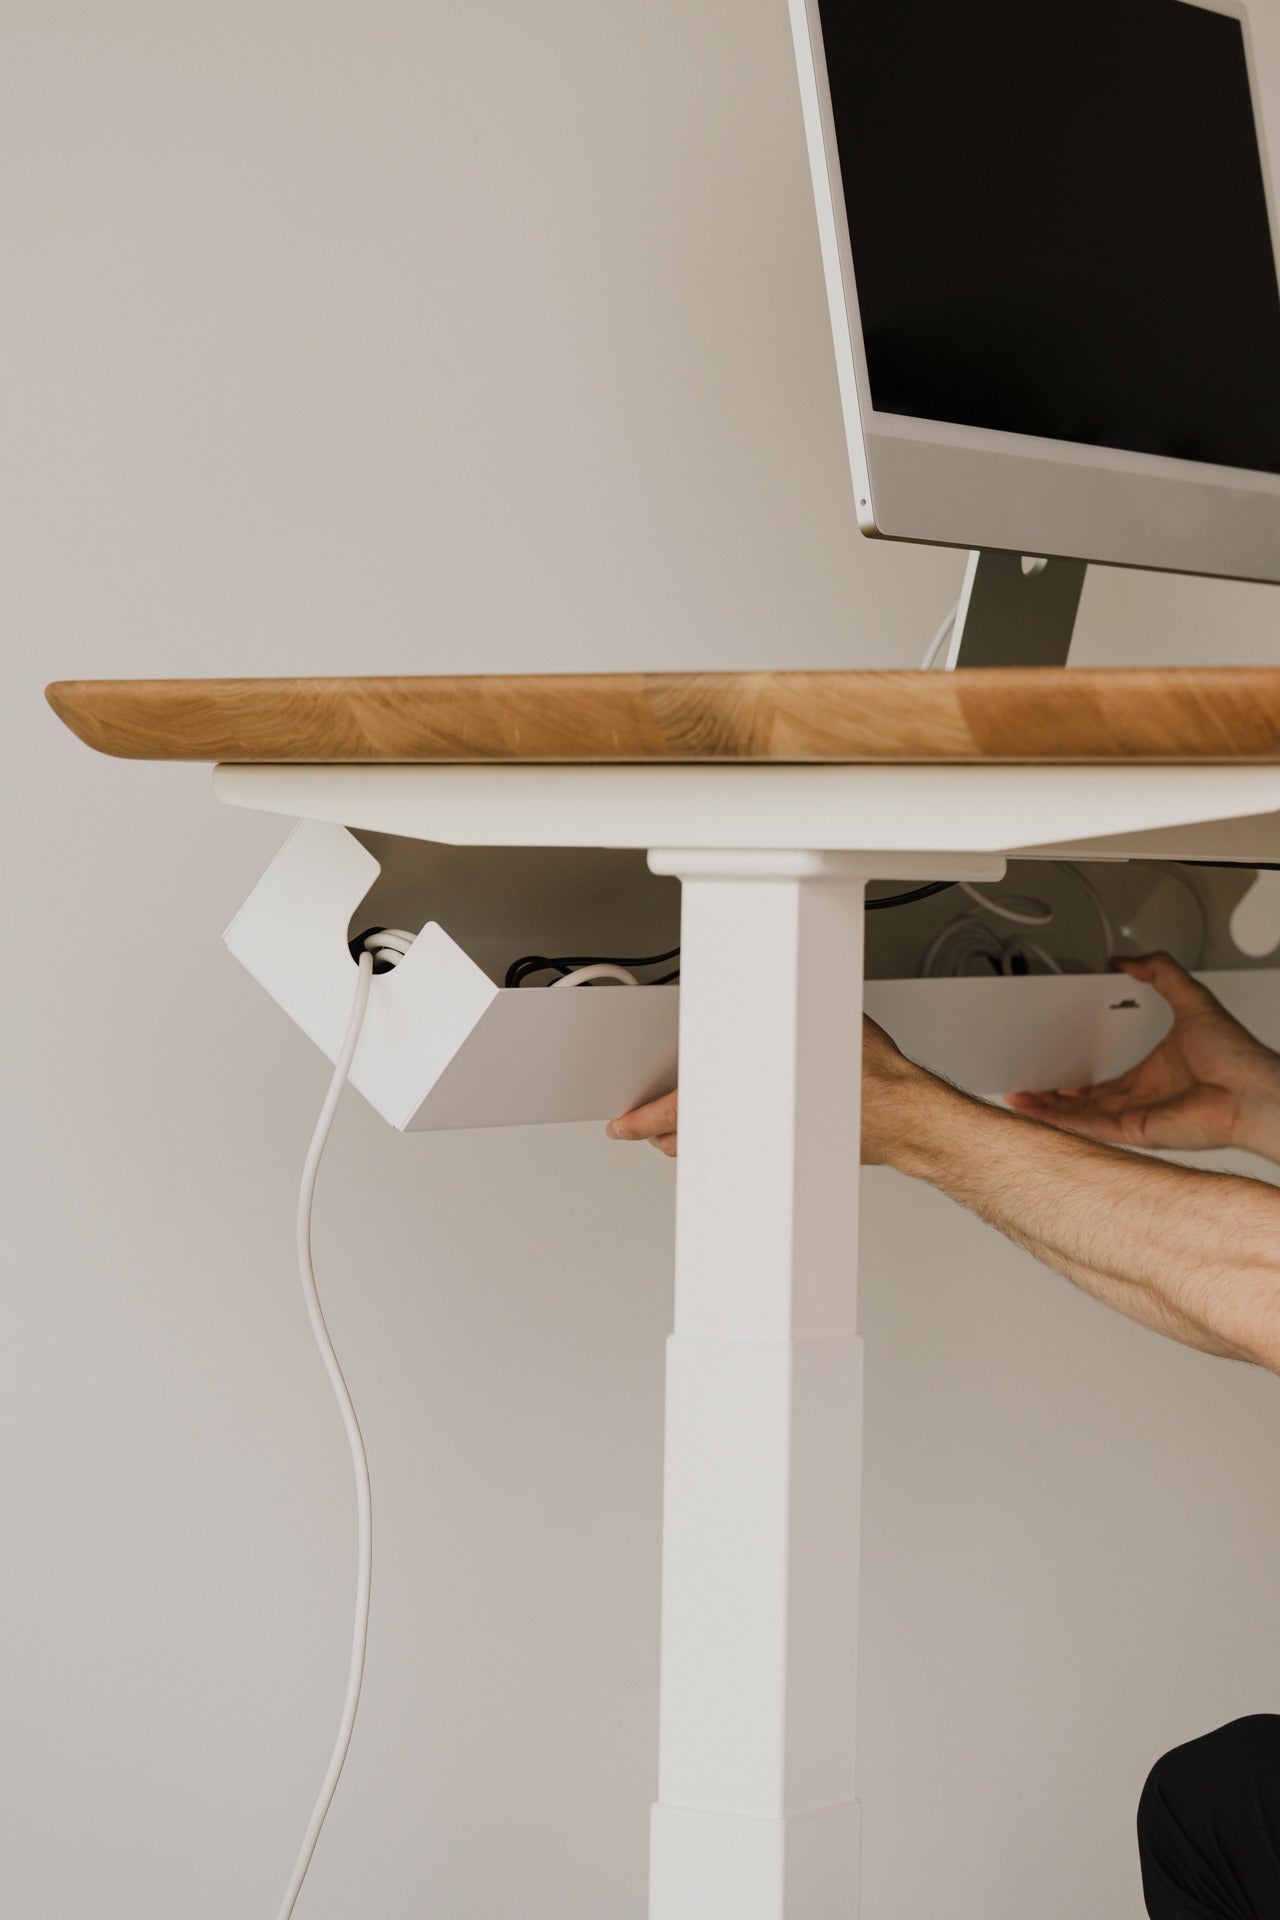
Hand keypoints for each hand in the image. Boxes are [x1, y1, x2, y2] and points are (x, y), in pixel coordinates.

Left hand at [604, 1018, 931, 1164]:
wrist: (902, 1111)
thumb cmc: (866, 1068)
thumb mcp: (810, 1018)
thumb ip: (773, 1014)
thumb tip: (757, 999)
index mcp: (748, 1089)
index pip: (676, 1110)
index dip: (642, 1119)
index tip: (622, 1124)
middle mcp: (752, 1126)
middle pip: (683, 1139)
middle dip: (658, 1132)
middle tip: (636, 1126)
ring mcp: (768, 1147)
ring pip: (708, 1154)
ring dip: (687, 1143)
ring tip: (670, 1133)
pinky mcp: (785, 1160)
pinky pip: (740, 1157)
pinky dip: (725, 1147)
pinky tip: (726, 1138)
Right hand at [1007, 952, 1279, 1154]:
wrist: (1252, 1089)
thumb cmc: (1235, 1056)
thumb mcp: (1191, 997)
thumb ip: (1161, 971)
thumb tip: (1131, 960)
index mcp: (1154, 1073)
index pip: (1103, 1079)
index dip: (1074, 1074)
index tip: (1052, 1065)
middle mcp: (1144, 1098)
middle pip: (1084, 1101)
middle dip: (1050, 1095)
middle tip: (1023, 1083)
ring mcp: (1137, 1117)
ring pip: (1079, 1116)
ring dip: (1046, 1108)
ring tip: (1017, 1098)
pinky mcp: (1135, 1130)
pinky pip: (1088, 1128)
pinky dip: (1059, 1122)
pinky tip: (1035, 1112)